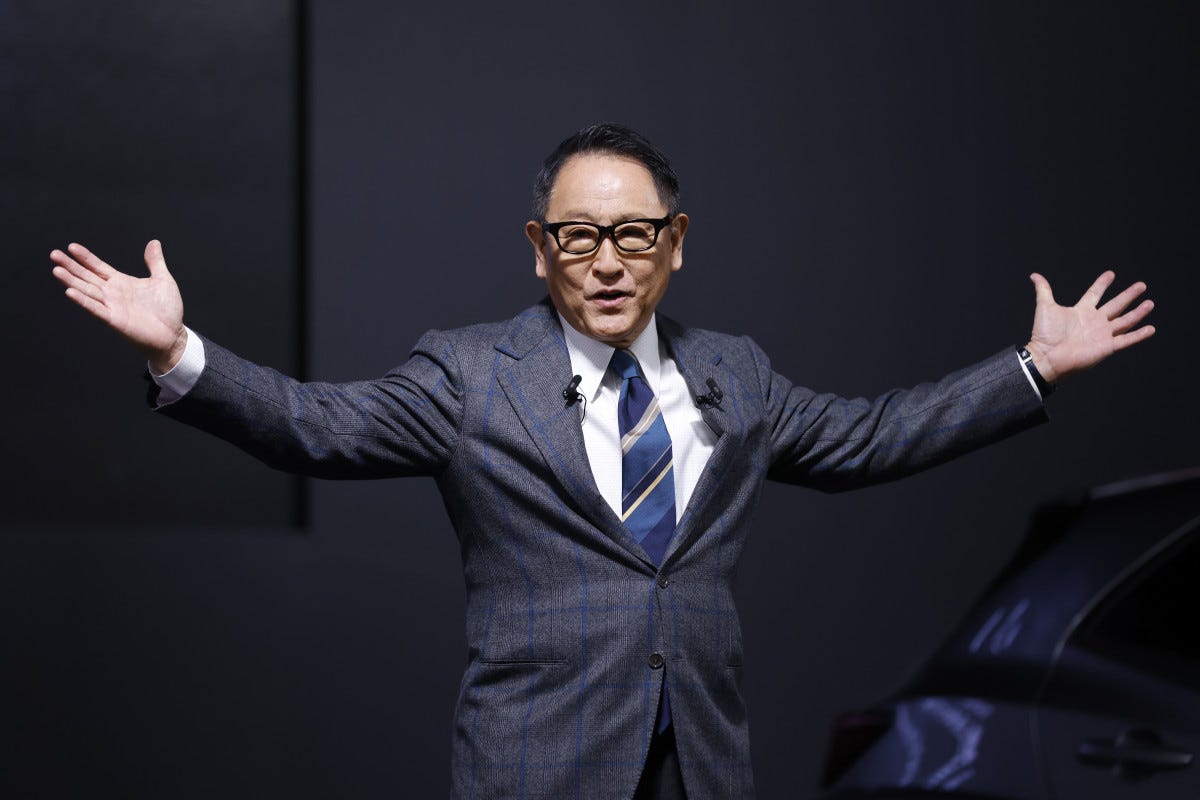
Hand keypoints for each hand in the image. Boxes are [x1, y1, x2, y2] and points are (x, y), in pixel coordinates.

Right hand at [50, 240, 186, 373]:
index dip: (85, 258)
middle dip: (71, 266)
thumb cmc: (168, 310)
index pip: (98, 267)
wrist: (173, 335)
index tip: (71, 247)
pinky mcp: (114, 320)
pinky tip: (70, 292)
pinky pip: (96, 309)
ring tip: (56, 270)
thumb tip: (153, 243)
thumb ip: (155, 262)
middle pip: (87, 277)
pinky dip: (83, 301)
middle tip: (54, 254)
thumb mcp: (163, 280)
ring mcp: (112, 306)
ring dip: (71, 281)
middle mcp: (113, 293)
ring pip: (87, 290)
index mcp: (121, 282)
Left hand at [1024, 270, 1154, 383]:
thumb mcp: (1045, 307)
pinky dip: (1139, 335)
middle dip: (1128, 295)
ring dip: (1138, 313)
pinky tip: (1150, 328)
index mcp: (1081, 311)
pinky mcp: (1107, 346)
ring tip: (1149, 303)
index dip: (1102, 284)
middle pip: (1116, 305)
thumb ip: (1043, 290)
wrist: (1047, 356)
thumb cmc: (1044, 335)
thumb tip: (1034, 275)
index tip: (1110, 274)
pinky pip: (1126, 340)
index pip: (1095, 294)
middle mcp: (1094, 321)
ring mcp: (1102, 334)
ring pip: (1125, 320)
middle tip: (1141, 285)